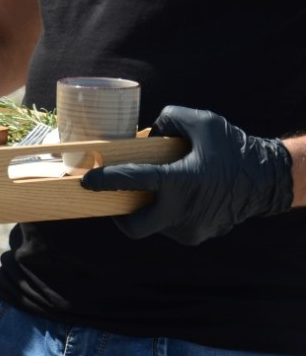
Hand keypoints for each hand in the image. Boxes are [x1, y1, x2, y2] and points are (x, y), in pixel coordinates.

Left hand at [79, 105, 293, 244]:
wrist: (268, 180)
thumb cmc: (232, 147)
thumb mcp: (200, 121)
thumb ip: (167, 119)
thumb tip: (144, 135)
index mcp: (179, 181)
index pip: (132, 182)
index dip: (105, 181)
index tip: (87, 181)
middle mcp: (183, 211)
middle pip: (135, 226)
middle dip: (120, 216)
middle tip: (116, 199)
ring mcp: (192, 229)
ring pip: (155, 224)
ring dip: (150, 209)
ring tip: (160, 189)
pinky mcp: (200, 235)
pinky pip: (173, 226)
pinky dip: (168, 213)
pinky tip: (178, 197)